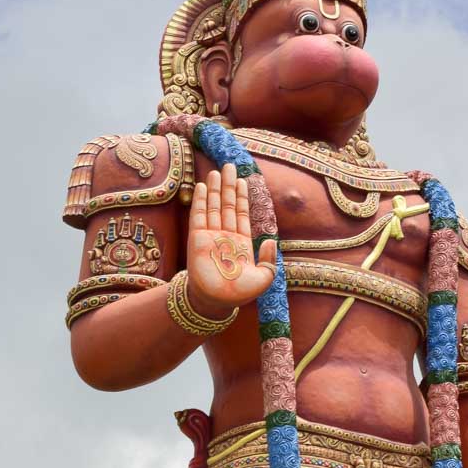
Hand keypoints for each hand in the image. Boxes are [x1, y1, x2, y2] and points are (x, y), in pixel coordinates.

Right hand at [186, 165, 277, 315]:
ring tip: (217, 171)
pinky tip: (203, 186)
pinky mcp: (197, 238)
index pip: (241, 214)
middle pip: (227, 205)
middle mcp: (225, 236)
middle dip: (229, 186)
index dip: (242, 197)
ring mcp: (210, 236)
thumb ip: (269, 260)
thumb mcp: (264, 278)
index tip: (244, 180)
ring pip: (213, 206)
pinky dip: (201, 200)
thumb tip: (270, 239)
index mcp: (241, 243)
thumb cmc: (240, 294)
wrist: (216, 302)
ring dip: (215, 188)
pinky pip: (199, 215)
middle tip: (230, 166)